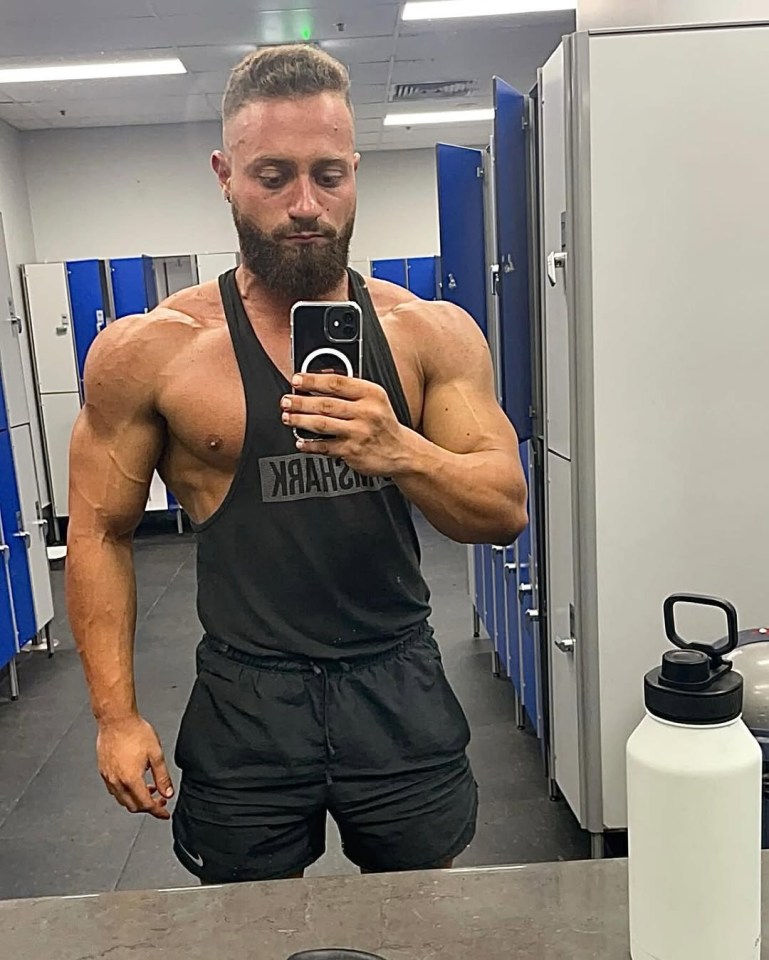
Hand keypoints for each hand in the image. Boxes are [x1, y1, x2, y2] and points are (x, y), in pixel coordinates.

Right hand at [96, 715, 173, 819]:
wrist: (116, 720)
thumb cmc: (135, 732)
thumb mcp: (156, 754)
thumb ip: (162, 777)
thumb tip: (167, 793)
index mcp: (131, 779)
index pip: (146, 805)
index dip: (157, 812)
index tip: (164, 814)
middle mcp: (117, 781)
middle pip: (132, 806)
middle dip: (147, 807)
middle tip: (159, 800)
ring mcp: (108, 777)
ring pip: (122, 799)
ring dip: (136, 799)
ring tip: (149, 788)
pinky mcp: (103, 771)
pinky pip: (114, 790)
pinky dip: (125, 792)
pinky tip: (134, 781)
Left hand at [282, 374, 411, 476]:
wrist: (402, 452)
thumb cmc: (383, 423)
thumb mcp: (375, 399)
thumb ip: (351, 388)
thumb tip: (318, 379)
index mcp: (372, 394)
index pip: (337, 383)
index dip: (313, 380)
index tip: (296, 380)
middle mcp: (366, 413)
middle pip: (326, 404)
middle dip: (300, 402)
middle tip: (286, 400)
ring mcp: (359, 433)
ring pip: (322, 424)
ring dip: (300, 420)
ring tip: (287, 417)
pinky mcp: (352, 452)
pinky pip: (325, 447)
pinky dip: (309, 444)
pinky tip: (300, 441)